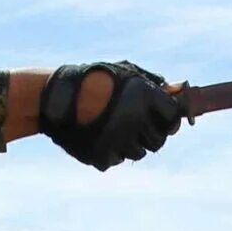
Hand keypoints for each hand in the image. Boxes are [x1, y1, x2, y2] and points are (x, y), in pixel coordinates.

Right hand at [40, 62, 182, 170]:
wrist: (53, 97)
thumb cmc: (92, 78)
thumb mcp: (124, 71)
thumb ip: (152, 82)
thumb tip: (178, 90)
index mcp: (144, 97)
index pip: (172, 118)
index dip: (168, 119)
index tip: (162, 119)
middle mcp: (135, 121)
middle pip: (158, 141)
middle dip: (150, 134)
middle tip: (134, 124)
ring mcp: (119, 141)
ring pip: (138, 153)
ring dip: (129, 142)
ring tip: (112, 126)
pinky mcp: (103, 156)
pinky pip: (116, 159)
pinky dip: (110, 150)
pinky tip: (98, 135)